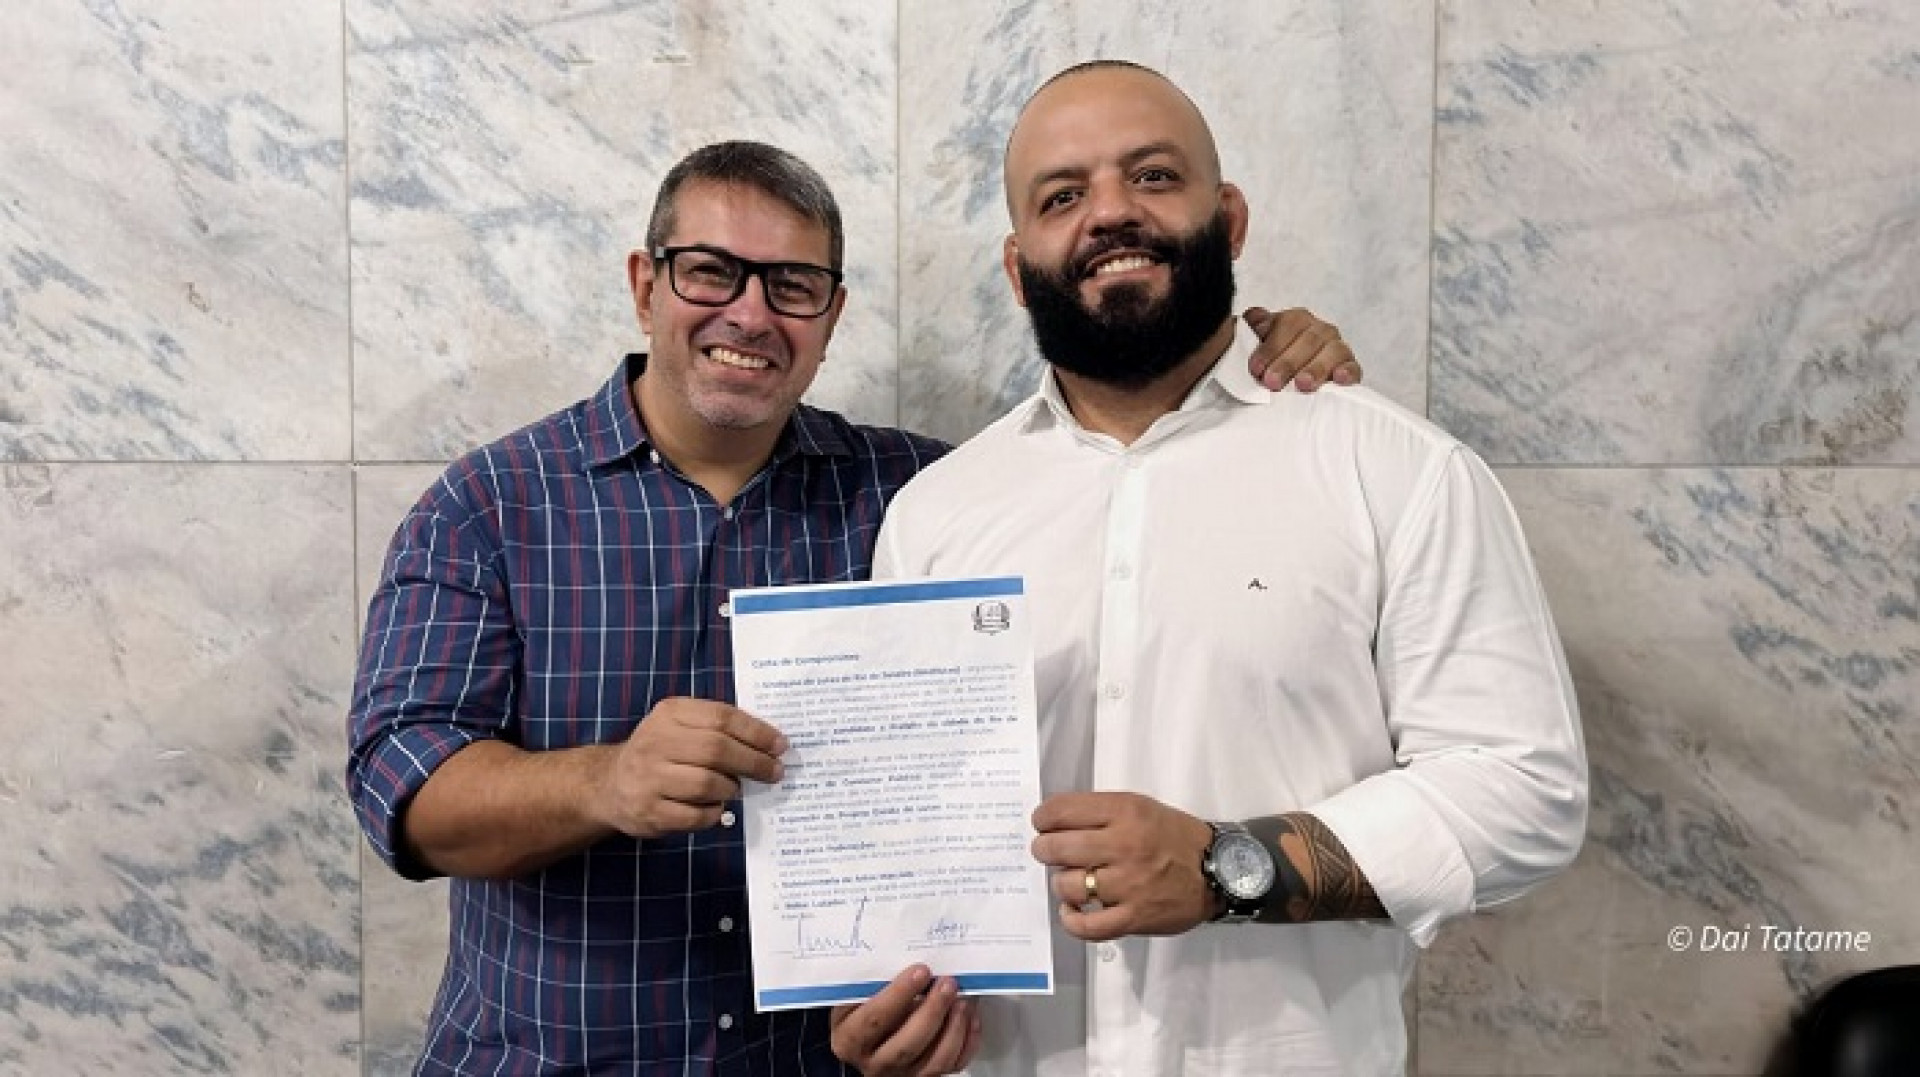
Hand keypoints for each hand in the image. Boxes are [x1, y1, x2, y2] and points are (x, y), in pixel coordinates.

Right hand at [591, 697, 786, 838]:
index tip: (780, 746)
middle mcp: (655, 742)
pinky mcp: (648, 811)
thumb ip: (718, 729)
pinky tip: (716, 808)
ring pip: (706, 784)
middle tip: (774, 772)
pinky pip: (695, 815)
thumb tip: (769, 744)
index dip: (756, 732)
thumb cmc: (660, 752)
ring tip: (736, 789)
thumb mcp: (681, 726)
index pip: (722, 717)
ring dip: (731, 789)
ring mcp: (648, 778)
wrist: (609, 784)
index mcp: (670, 714)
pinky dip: (714, 813)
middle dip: (753, 763)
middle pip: (716, 750)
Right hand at [830, 965, 980, 1075]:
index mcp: (849, 1040)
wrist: (865, 1046)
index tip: (921, 970)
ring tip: (963, 1001)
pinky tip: (970, 1019)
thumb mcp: (853, 1000)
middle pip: (907, 1044)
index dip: (899, 994)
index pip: (874, 1019)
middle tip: (948, 983)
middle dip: (932, 1011)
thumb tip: (905, 958)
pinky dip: (966, 1043)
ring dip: (953, 1029)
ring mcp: (901, 1075)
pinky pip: (950, 1066)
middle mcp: (874, 1063)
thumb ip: (871, 986)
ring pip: (933, 1062)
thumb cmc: (861, 1013)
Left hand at [1030, 792, 1216, 941]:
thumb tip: (1055, 823)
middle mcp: (1124, 846)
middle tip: (1048, 852)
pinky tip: (1072, 911)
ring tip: (1070, 881)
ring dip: (1061, 884)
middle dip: (1044, 849)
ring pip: (1068, 886)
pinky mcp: (1133, 917)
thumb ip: (1101, 813)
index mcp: (1125, 813)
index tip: (1042, 824)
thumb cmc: (1174, 836)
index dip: (1043, 818)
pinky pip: (1087, 926)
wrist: (1218, 870)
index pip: (1062, 811)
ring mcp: (1128, 884)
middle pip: (1057, 848)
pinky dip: (1071, 920)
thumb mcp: (1141, 807)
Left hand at [1243, 306, 1359, 391]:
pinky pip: (1353, 367)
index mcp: (1296, 320)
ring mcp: (1336, 347)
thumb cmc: (1271, 362)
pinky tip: (1338, 379)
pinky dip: (1347, 372)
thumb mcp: (1256, 345)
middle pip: (1308, 340)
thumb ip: (1252, 330)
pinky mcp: (1349, 367)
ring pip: (1332, 351)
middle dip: (1288, 362)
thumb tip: (1252, 318)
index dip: (1270, 346)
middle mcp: (1318, 330)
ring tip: (1302, 384)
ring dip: (1315, 368)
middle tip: (1272, 382)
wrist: (1291, 381)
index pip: (1286, 325)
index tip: (1256, 368)